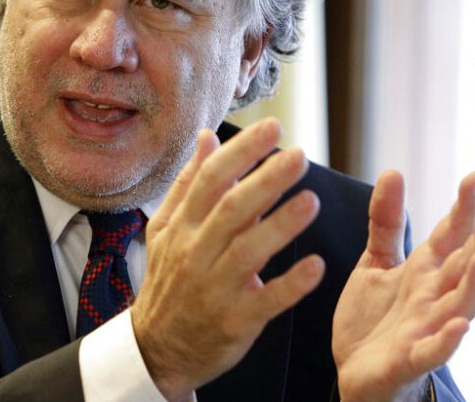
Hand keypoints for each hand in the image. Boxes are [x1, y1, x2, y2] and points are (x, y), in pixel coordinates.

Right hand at [131, 118, 324, 400]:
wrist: (158, 347)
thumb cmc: (169, 280)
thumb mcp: (167, 229)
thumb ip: (188, 183)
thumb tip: (207, 137)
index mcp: (182, 226)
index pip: (210, 180)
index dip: (242, 151)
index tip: (274, 127)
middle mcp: (195, 252)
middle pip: (231, 209)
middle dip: (266, 180)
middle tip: (300, 156)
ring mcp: (214, 288)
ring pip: (248, 252)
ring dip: (281, 226)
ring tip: (312, 201)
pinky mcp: (234, 321)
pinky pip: (265, 302)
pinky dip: (290, 285)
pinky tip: (315, 266)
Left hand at [332, 171, 474, 401]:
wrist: (354, 369)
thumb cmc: (373, 318)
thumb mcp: (375, 263)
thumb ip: (385, 223)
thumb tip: (393, 171)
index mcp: (425, 271)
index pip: (451, 235)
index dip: (464, 208)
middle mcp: (433, 297)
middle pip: (464, 268)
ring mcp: (425, 328)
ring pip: (460, 306)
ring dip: (474, 284)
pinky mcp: (409, 358)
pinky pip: (433, 351)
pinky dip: (448, 340)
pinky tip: (459, 326)